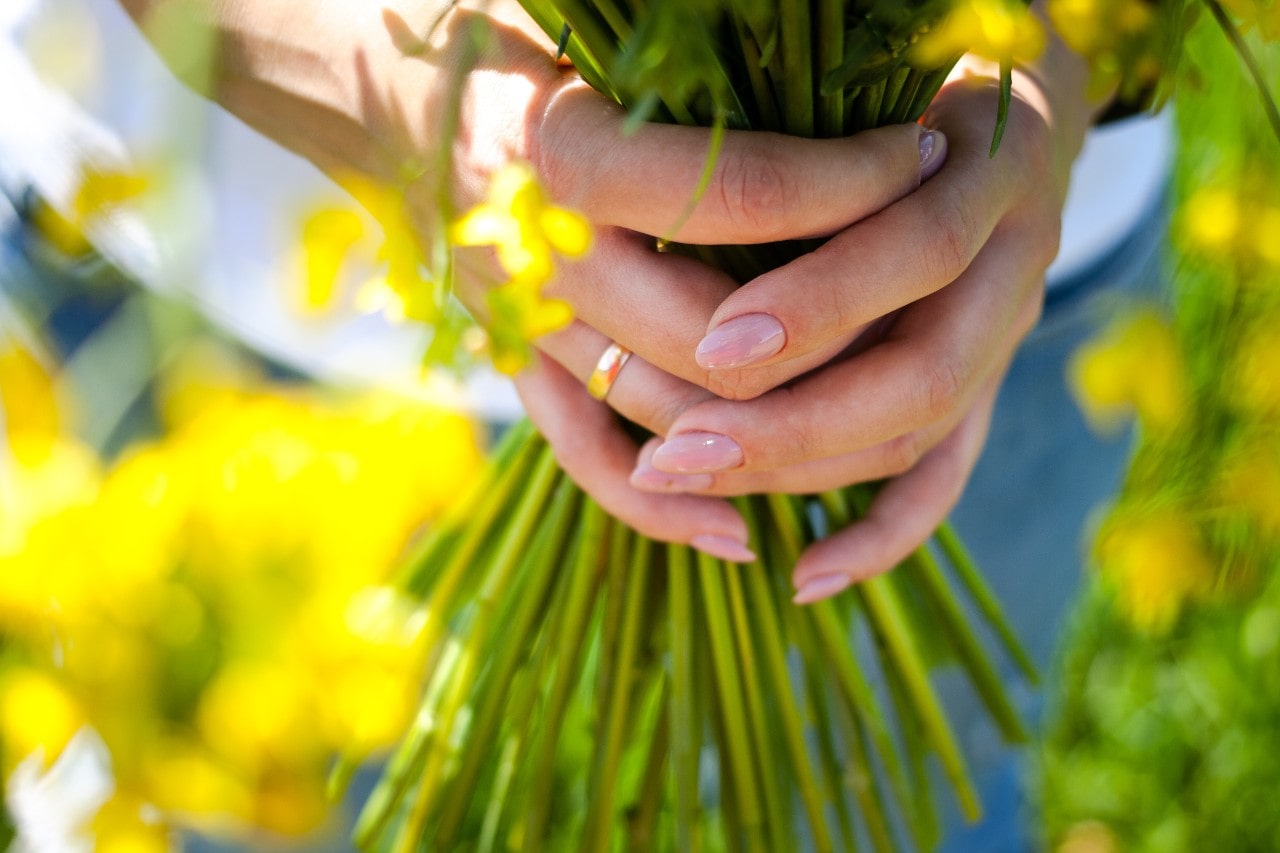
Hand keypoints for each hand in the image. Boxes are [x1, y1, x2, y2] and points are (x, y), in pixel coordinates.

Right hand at [415, 4, 946, 557]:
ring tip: (875, 394)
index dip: (847, 183)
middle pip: (716, 336)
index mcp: (558, 156)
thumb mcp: (580, 26)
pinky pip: (589, 463)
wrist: (374, 101)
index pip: (734, 195)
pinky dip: (664, 509)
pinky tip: (743, 532)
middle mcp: (538, 259)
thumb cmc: (492, 41)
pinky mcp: (513, 369)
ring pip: (669, 416)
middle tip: (923, 274)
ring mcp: (522, 330)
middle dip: (840, 314)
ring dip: (778, 423)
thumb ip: (684, 71)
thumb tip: (829, 66)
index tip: (919, 152)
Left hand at [625, 62, 1095, 599]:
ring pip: (920, 432)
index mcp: (993, 160)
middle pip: (920, 375)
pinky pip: (945, 474)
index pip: (920, 250)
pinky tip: (806, 575)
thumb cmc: (910, 61)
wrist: (1010, 90)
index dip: (824, 304)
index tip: (714, 343)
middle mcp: (1012, 254)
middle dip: (789, 424)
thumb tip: (655, 174)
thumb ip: (797, 129)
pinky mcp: (982, 376)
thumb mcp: (866, 67)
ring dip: (801, 471)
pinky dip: (880, 533)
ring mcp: (1002, 326)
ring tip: (682, 481)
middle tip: (673, 452)